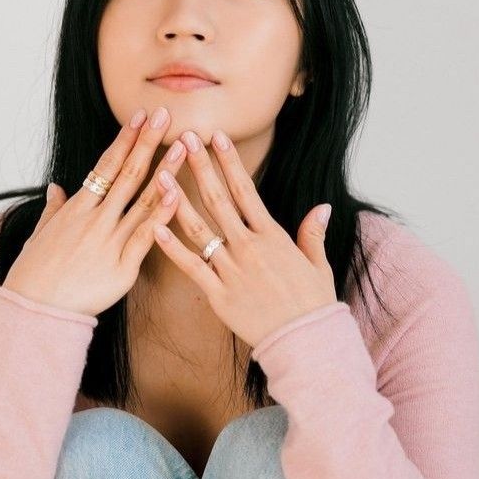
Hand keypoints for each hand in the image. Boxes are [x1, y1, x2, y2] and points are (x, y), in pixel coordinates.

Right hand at [2, 106, 186, 316]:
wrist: (34, 311)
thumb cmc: (34, 275)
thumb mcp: (39, 236)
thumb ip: (53, 210)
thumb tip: (56, 188)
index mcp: (76, 209)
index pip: (105, 166)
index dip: (124, 139)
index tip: (139, 116)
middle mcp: (94, 219)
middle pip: (127, 174)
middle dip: (147, 142)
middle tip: (165, 114)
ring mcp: (109, 241)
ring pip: (142, 201)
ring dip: (164, 172)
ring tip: (183, 147)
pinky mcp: (122, 268)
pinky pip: (145, 237)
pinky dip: (162, 216)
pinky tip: (178, 194)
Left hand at [150, 129, 336, 349]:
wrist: (305, 341)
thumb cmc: (312, 303)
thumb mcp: (318, 264)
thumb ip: (314, 234)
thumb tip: (322, 207)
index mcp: (272, 236)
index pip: (246, 190)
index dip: (229, 162)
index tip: (216, 137)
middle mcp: (249, 247)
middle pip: (218, 200)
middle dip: (200, 167)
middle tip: (184, 139)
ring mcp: (232, 270)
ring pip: (199, 229)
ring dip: (178, 201)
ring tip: (160, 175)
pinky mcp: (218, 294)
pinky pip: (192, 268)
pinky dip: (173, 249)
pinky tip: (156, 228)